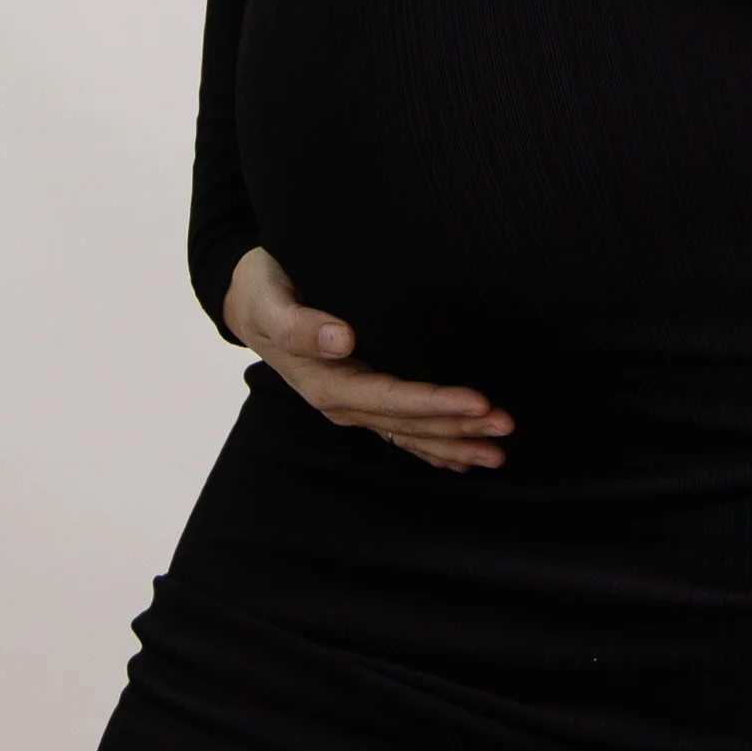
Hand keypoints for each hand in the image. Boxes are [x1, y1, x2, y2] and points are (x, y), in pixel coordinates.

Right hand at [221, 246, 511, 472]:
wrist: (245, 298)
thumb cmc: (262, 293)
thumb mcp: (272, 302)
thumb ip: (302, 324)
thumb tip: (343, 339)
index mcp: (327, 385)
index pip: (393, 400)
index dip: (436, 404)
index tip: (478, 401)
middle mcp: (343, 403)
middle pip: (410, 423)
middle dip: (459, 428)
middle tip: (506, 426)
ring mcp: (352, 405)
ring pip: (411, 433)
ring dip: (455, 443)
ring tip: (498, 452)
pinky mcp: (359, 397)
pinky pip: (401, 430)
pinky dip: (433, 446)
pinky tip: (462, 458)